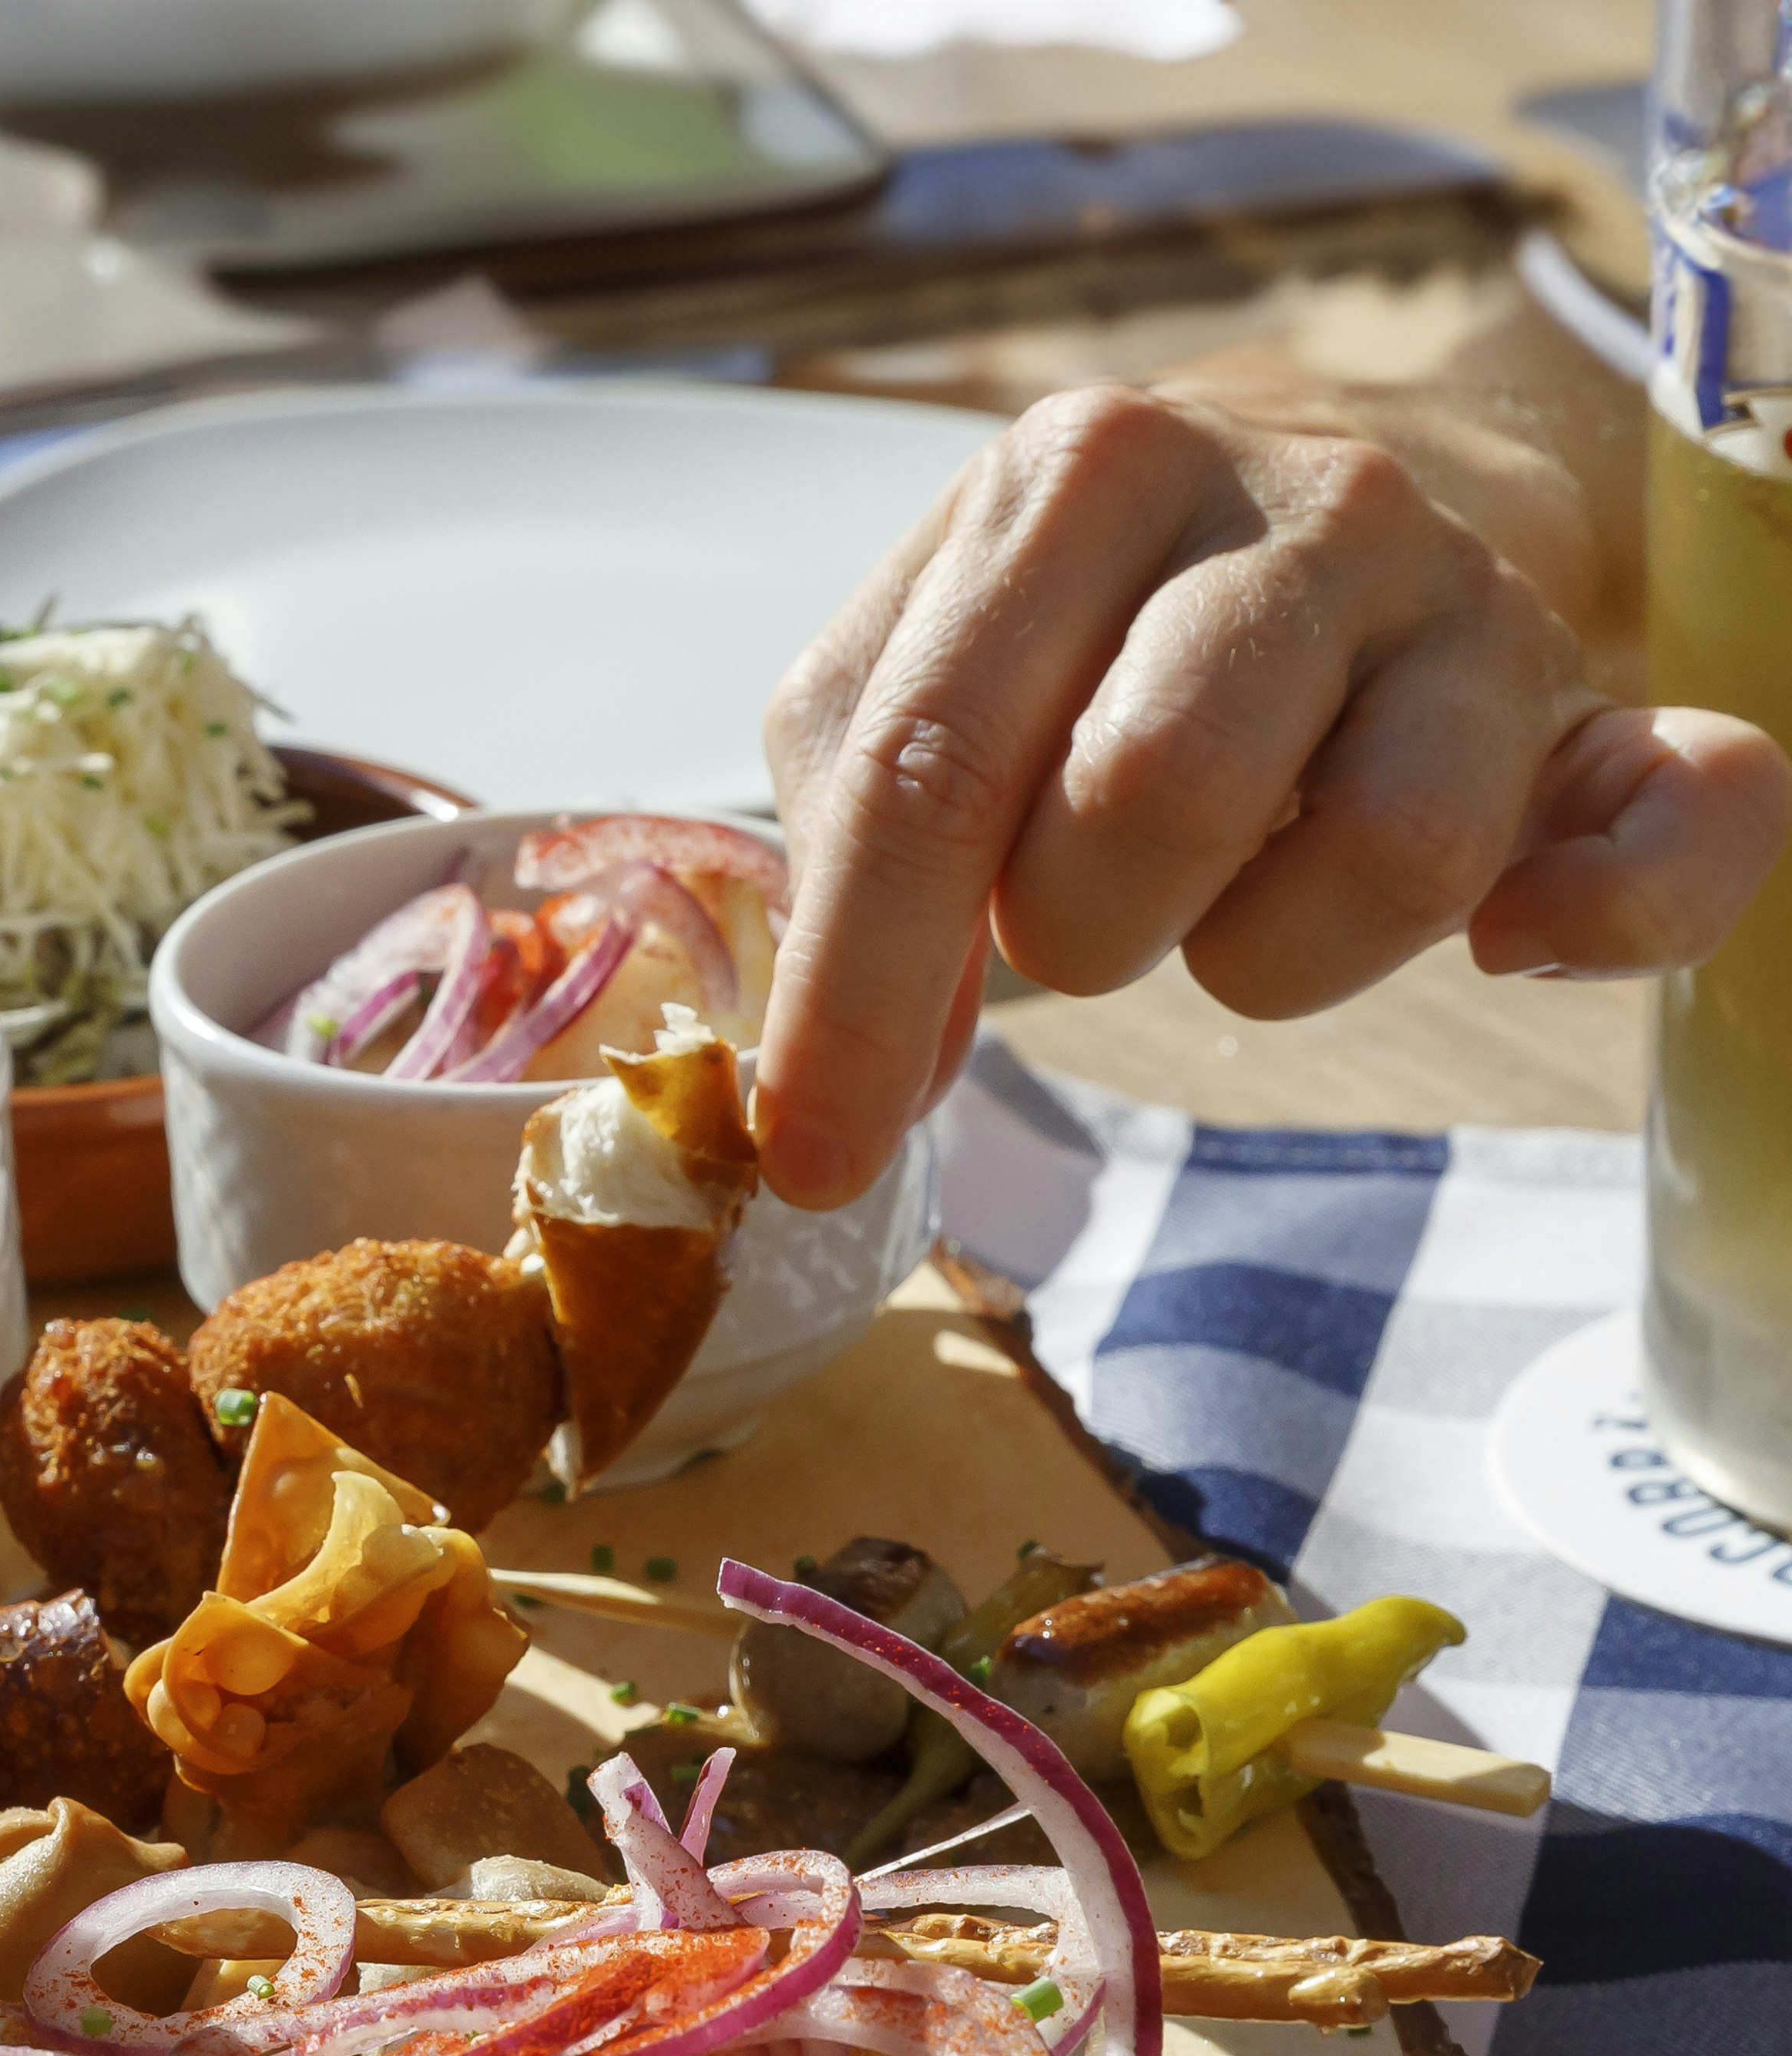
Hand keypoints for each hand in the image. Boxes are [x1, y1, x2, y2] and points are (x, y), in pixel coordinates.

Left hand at [754, 380, 1791, 1207]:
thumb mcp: (919, 686)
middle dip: (1081, 931)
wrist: (1318, 506)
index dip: (856, 993)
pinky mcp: (1594, 710)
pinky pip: (1676, 819)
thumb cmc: (1080, 638)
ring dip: (1267, 955)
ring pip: (1386, 852)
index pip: (930, 769)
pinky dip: (1609, 910)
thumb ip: (852, 853)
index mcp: (1083, 475)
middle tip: (1085, 913)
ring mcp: (1464, 599)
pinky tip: (1514, 940)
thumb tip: (859, 1086)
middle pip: (1155, 796)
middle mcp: (1295, 499)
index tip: (809, 1151)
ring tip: (1231, 904)